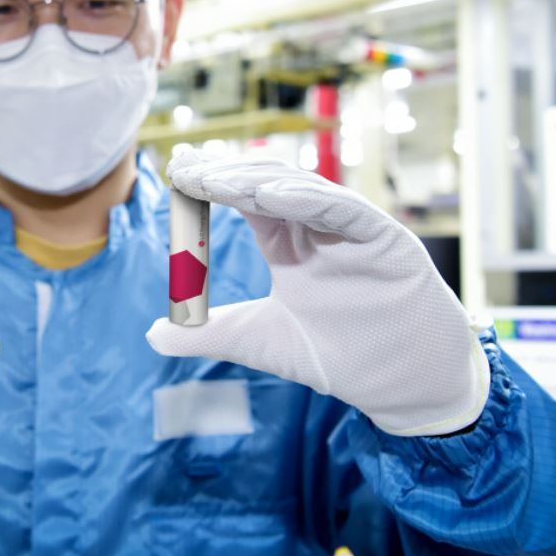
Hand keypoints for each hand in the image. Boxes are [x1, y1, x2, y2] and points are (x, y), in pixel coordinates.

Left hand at [146, 150, 488, 436]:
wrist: (402, 388)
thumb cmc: (342, 358)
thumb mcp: (262, 343)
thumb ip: (211, 335)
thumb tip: (152, 334)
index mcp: (290, 245)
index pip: (245, 201)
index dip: (211, 184)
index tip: (175, 172)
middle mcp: (318, 229)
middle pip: (268, 185)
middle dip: (226, 174)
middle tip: (186, 168)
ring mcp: (352, 230)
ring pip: (302, 189)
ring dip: (256, 181)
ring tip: (216, 178)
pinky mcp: (385, 239)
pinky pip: (345, 210)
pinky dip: (308, 198)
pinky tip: (269, 194)